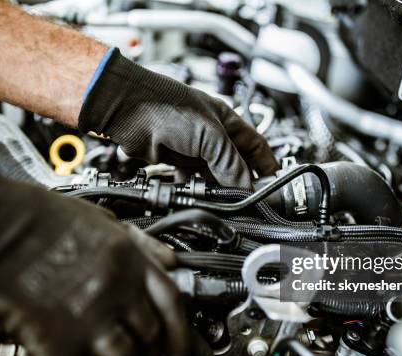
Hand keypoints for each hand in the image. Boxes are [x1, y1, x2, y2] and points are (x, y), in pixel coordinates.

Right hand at [0, 166, 187, 355]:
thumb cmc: (46, 217)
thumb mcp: (106, 220)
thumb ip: (140, 243)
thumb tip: (166, 258)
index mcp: (129, 262)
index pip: (172, 304)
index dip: (179, 333)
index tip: (178, 350)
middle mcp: (115, 290)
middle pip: (150, 336)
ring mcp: (86, 316)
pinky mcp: (51, 338)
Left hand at [78, 48, 278, 187]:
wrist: (127, 110)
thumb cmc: (166, 107)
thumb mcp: (210, 136)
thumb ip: (230, 163)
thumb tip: (244, 186)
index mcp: (226, 122)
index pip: (256, 146)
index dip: (267, 165)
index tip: (274, 184)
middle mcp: (211, 135)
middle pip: (234, 164)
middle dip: (241, 182)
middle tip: (247, 200)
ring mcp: (193, 148)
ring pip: (213, 175)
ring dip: (218, 189)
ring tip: (224, 202)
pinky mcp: (174, 160)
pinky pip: (191, 180)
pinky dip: (196, 189)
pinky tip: (198, 196)